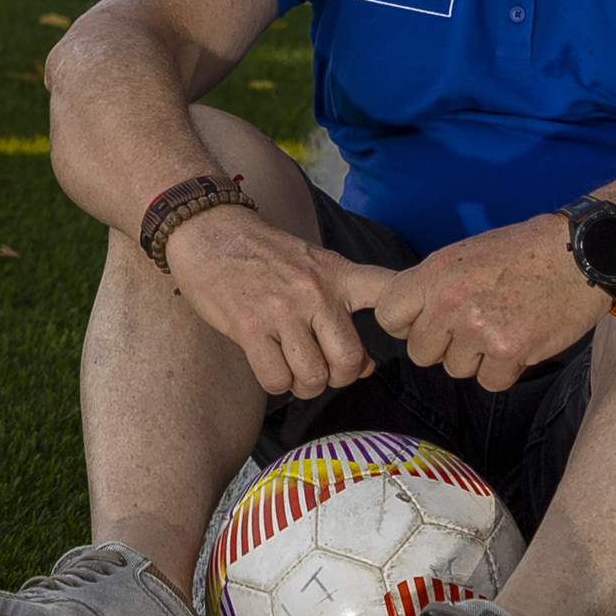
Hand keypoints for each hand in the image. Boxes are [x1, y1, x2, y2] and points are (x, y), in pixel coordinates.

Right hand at [169, 206, 394, 396]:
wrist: (209, 230)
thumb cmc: (263, 254)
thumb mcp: (313, 265)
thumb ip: (343, 309)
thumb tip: (365, 367)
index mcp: (337, 274)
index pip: (388, 292)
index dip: (406, 318)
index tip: (404, 333)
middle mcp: (315, 292)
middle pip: (349, 361)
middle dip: (337, 379)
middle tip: (321, 372)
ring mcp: (281, 310)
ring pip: (313, 377)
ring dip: (303, 386)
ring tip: (292, 371)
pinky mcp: (248, 326)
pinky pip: (276, 379)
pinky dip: (276, 384)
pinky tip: (269, 367)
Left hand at [369, 214, 607, 390]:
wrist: (581, 252)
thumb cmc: (525, 250)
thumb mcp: (465, 253)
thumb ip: (433, 284)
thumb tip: (409, 314)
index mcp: (434, 273)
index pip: (389, 316)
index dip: (406, 325)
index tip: (425, 323)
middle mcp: (450, 302)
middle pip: (421, 352)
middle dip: (444, 346)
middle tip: (472, 327)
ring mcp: (478, 329)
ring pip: (456, 369)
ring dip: (477, 358)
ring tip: (503, 327)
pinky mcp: (510, 351)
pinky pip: (490, 382)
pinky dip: (505, 370)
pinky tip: (520, 343)